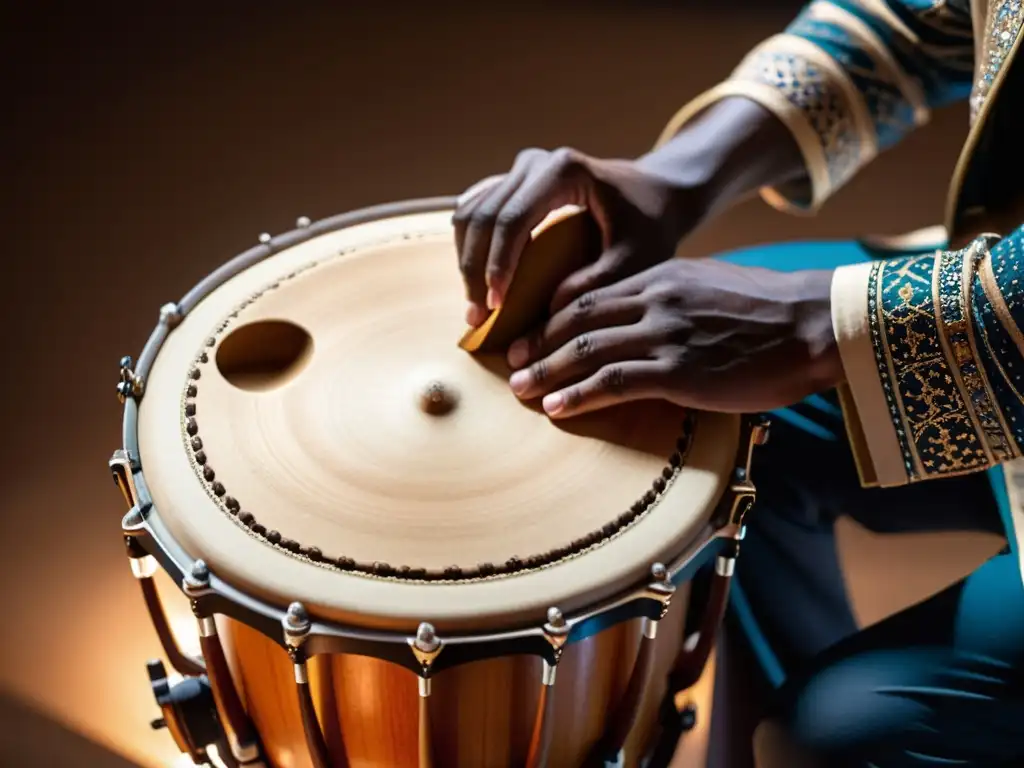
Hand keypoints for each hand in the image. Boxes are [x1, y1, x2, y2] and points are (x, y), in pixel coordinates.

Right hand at [453, 147, 706, 325]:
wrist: (656, 193)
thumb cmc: (650, 225)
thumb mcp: (635, 259)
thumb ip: (596, 282)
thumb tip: (547, 310)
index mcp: (563, 171)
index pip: (514, 219)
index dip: (498, 265)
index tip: (496, 308)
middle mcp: (534, 162)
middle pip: (484, 216)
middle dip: (475, 270)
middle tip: (477, 317)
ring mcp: (519, 170)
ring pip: (470, 213)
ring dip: (467, 261)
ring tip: (476, 307)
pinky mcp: (512, 182)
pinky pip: (474, 212)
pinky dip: (470, 249)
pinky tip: (479, 284)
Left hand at [504, 258, 842, 415]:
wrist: (816, 323)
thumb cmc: (770, 310)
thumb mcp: (712, 287)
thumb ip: (671, 298)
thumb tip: (644, 318)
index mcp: (661, 276)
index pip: (588, 293)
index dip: (551, 316)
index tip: (531, 334)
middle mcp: (656, 300)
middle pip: (577, 319)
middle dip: (538, 343)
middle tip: (511, 363)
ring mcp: (666, 334)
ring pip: (587, 349)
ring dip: (547, 371)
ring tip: (520, 390)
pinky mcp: (681, 370)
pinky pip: (615, 381)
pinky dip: (579, 395)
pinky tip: (557, 406)